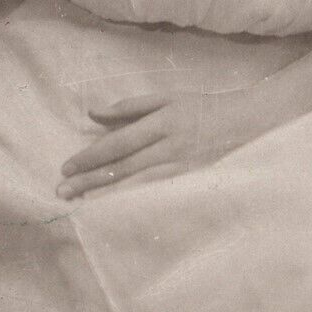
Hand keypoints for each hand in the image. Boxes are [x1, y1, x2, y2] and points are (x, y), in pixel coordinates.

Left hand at [56, 84, 279, 198]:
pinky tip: (114, 213)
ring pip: (137, 186)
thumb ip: (131, 106)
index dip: (90, 156)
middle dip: (89, 180)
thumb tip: (93, 111)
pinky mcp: (191, 185)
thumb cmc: (204, 107)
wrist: (250, 123)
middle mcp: (170, 148)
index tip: (66, 166)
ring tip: (79, 204)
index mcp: (163, 122)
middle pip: (123, 168)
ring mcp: (182, 170)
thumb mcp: (169, 98)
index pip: (119, 143)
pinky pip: (156, 197)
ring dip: (105, 195)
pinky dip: (133, 204)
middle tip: (61, 190)